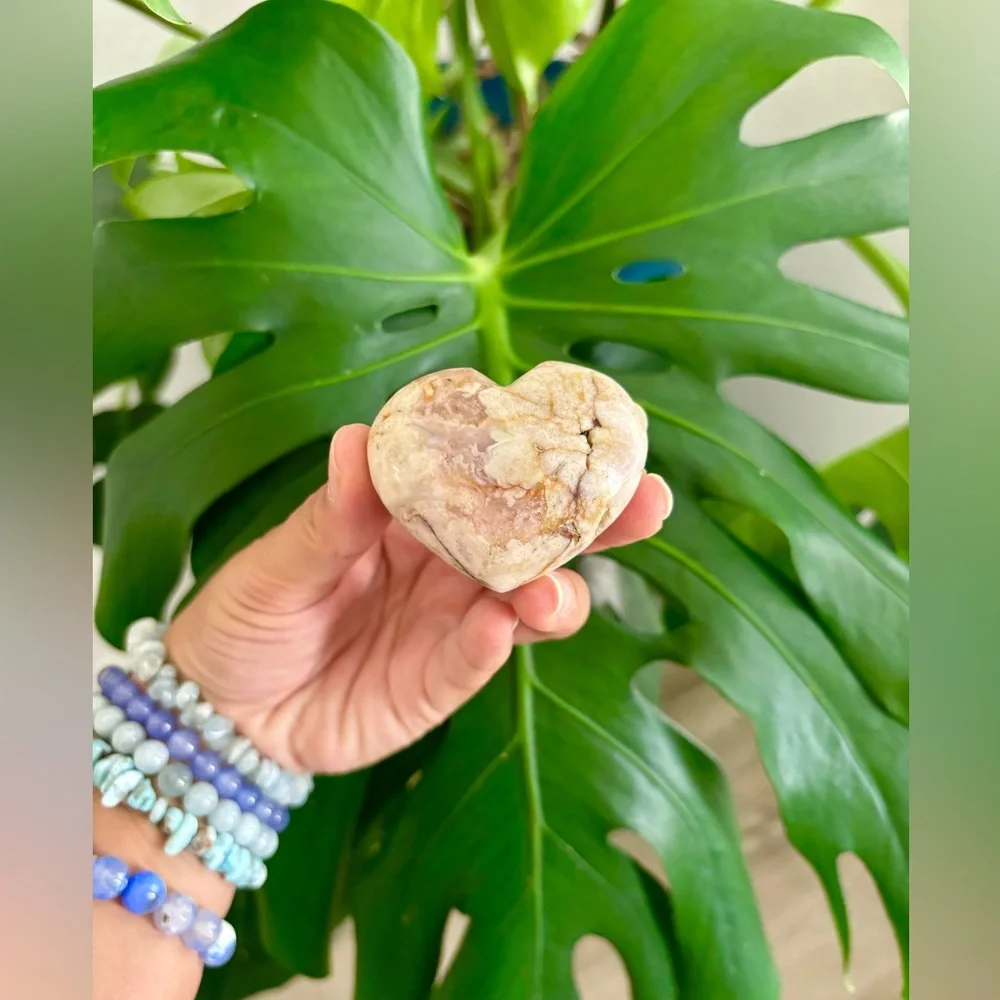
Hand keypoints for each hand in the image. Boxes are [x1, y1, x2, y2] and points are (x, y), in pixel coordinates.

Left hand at [166, 424, 671, 774]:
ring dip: (554, 591)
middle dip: (592, 521)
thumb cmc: (245, 616)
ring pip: (526, 601)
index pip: (489, 477)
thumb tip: (359, 439)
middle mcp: (445, 565)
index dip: (540, 454)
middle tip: (643, 501)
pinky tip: (504, 625)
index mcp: (411, 517)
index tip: (591, 428)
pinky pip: (479, 659)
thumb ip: (330, 517)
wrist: (223, 713)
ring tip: (550, 591)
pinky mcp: (442, 684)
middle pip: (533, 538)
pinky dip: (496, 642)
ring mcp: (450, 625)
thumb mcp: (279, 561)